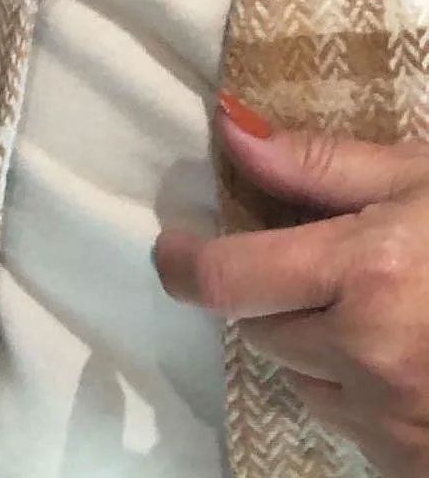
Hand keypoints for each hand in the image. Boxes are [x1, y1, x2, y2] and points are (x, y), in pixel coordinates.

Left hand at [155, 96, 428, 475]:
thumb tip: (231, 131)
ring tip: (382, 311)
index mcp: (366, 274)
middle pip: (260, 331)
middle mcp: (371, 354)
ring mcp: (399, 421)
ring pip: (306, 383)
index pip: (226, 282)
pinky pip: (357, 429)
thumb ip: (323, 165)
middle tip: (322, 263)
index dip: (184, 265)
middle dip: (273, 295)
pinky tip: (414, 359)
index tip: (172, 248)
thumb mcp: (425, 177)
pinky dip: (364, 396)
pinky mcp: (419, 463)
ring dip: (319, 349)